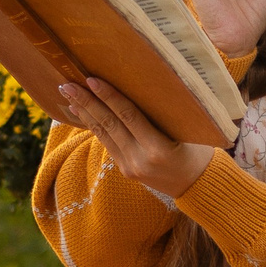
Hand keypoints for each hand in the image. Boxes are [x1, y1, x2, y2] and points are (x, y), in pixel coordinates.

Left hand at [58, 76, 212, 203]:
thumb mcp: (188, 131)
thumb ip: (165, 114)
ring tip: (67, 94)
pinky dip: (93, 125)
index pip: (128, 116)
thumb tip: (142, 83)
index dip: (109, 96)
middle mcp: (140, 159)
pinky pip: (107, 143)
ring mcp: (130, 166)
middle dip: (86, 102)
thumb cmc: (198, 152)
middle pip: (109, 124)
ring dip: (84, 112)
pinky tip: (82, 112)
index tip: (91, 79)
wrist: (197, 187)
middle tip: (66, 84)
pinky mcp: (125, 170)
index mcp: (158, 148)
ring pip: (103, 134)